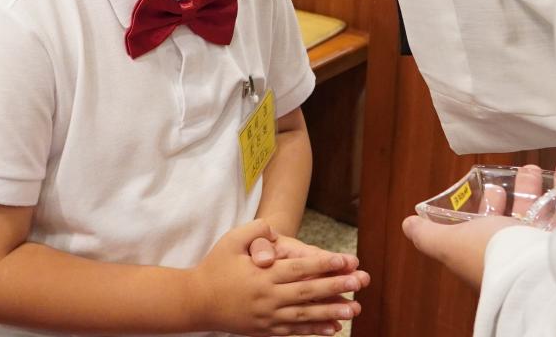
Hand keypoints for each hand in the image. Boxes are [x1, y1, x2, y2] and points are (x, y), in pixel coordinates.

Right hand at [183, 220, 364, 336]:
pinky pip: (295, 331)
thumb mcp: (231, 241)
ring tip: (354, 310)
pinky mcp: (265, 330)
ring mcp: (267, 316)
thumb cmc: (215, 267)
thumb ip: (254, 230)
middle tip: (359, 282)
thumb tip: (274, 229)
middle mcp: (268, 297)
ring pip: (305, 315)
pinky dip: (315, 330)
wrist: (196, 302)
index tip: (344, 261)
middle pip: (308, 291)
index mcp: (262, 275)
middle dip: (336, 286)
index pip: (299, 268)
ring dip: (331, 312)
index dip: (323, 264)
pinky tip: (333, 328)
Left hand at [400, 159, 555, 291]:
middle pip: (526, 218)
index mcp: (496, 251)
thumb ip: (430, 235)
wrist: (537, 274)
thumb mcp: (451, 242)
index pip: (494, 226)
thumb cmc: (493, 256)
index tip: (493, 183)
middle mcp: (525, 252)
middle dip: (526, 191)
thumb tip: (408, 225)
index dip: (492, 204)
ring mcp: (554, 251)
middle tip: (530, 169)